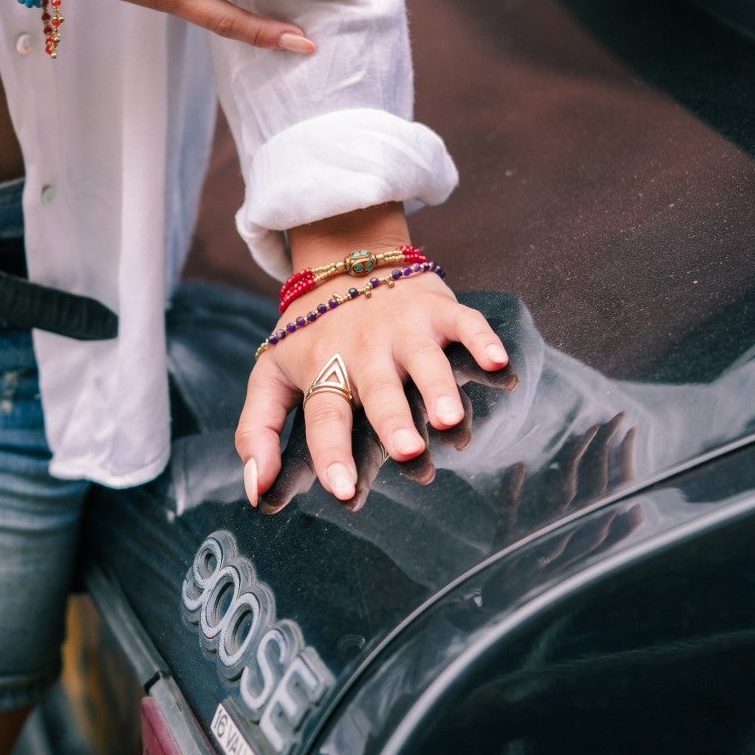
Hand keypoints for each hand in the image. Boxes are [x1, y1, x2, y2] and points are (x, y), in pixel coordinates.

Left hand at [236, 269, 509, 502]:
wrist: (343, 260)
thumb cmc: (311, 335)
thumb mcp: (270, 376)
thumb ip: (257, 431)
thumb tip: (256, 494)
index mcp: (322, 370)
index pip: (324, 417)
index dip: (331, 453)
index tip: (343, 492)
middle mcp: (362, 350)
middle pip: (378, 390)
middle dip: (393, 421)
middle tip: (408, 454)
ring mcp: (403, 328)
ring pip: (423, 360)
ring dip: (439, 388)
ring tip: (452, 421)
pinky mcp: (438, 308)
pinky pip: (464, 323)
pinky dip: (482, 340)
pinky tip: (498, 364)